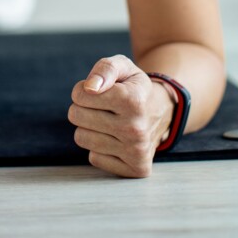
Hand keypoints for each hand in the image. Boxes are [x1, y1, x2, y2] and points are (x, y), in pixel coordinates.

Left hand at [67, 55, 175, 177]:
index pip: (80, 95)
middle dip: (84, 108)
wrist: (162, 112)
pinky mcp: (135, 169)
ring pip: (82, 138)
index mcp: (134, 100)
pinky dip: (100, 148)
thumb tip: (90, 88)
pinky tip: (116, 140)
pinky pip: (93, 158)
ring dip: (90, 128)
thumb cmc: (134, 88)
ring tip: (109, 122)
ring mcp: (137, 152)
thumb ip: (105, 69)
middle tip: (103, 107)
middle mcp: (136, 129)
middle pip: (76, 116)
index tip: (98, 91)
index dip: (83, 90)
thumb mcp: (123, 67)